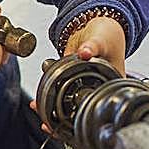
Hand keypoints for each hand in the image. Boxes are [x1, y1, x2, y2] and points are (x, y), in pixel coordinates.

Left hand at [29, 16, 126, 131]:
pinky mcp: (70, 80)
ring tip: (37, 107)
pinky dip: (48, 96)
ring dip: (51, 107)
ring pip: (67, 104)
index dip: (84, 118)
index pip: (100, 107)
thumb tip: (85, 52)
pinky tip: (36, 99)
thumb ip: (92, 46)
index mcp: (112, 85)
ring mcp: (83, 86)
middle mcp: (98, 90)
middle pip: (81, 110)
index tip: (69, 122)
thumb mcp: (102, 41)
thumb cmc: (108, 35)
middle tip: (46, 122)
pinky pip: (58, 92)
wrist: (96, 25)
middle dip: (62, 118)